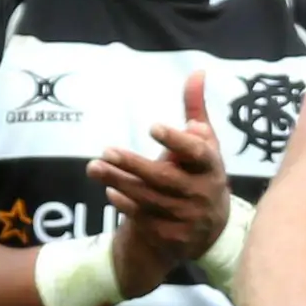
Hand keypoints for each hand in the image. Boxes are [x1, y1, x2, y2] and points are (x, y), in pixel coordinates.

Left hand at [94, 70, 230, 297]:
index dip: (176, 141)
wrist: (209, 228)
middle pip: (164, 178)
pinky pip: (143, 218)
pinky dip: (125, 205)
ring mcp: (186, 216)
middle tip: (106, 150)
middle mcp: (201, 193)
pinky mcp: (171, 235)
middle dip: (133, 164)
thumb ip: (196, 109)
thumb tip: (197, 71)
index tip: (152, 128)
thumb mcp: (204, 144)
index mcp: (211, 166)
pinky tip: (110, 191)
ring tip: (94, 167)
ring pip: (148, 198)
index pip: (197, 153)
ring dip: (119, 182)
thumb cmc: (201, 173)